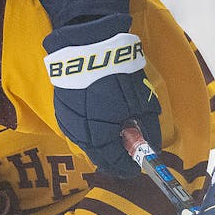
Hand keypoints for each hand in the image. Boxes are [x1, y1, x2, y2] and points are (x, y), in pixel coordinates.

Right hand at [43, 13, 160, 177]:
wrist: (87, 47)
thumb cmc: (118, 76)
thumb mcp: (143, 104)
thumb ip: (149, 129)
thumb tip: (153, 146)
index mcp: (100, 139)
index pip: (116, 165)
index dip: (130, 166)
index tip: (140, 164)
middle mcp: (80, 136)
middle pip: (100, 157)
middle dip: (116, 155)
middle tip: (130, 148)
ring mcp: (67, 123)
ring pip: (88, 143)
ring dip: (103, 142)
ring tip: (117, 131)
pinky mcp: (61, 110)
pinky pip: (78, 129)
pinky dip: (92, 129)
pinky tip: (101, 118)